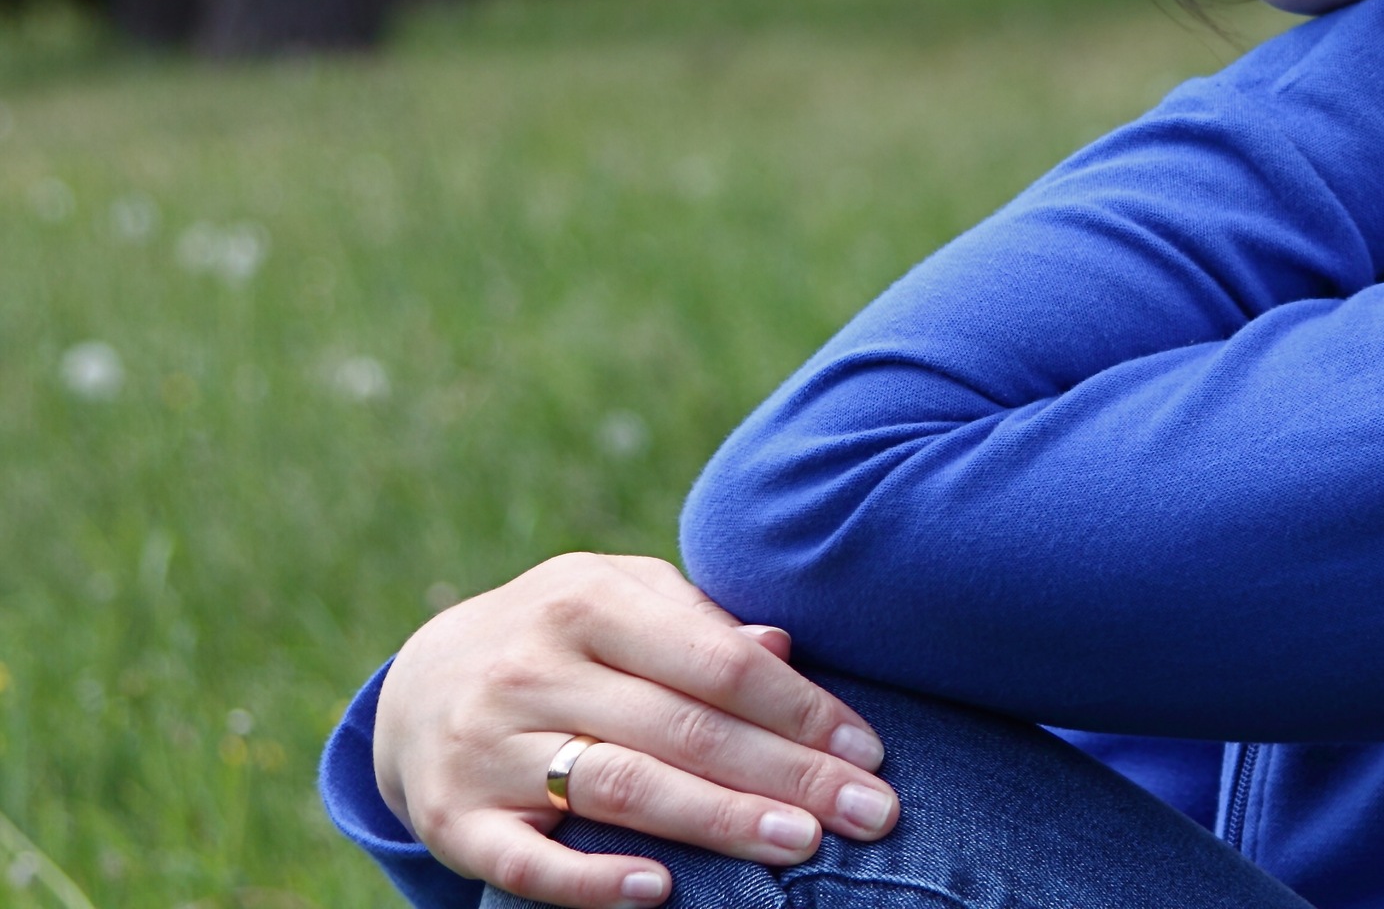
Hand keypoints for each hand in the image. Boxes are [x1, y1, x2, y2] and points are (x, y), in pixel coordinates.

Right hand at [373, 553, 897, 906]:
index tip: (870, 749)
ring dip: (720, 822)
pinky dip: (594, 880)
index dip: (799, 707)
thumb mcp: (620, 598)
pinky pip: (528, 862)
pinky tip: (663, 890)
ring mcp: (488, 747)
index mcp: (587, 601)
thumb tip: (784, 645)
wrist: (418, 682)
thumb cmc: (562, 635)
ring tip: (802, 844)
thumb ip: (698, 624)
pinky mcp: (452, 820)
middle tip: (870, 812)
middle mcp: (534, 668)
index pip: (716, 662)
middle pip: (684, 729)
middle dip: (786, 774)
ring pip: (623, 788)